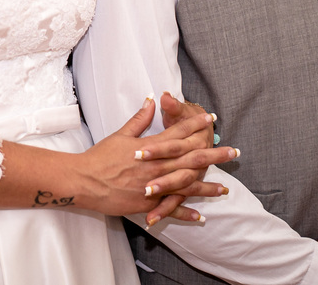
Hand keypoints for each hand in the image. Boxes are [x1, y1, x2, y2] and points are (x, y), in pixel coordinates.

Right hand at [76, 98, 235, 219]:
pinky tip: (200, 216)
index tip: (210, 118)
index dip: (194, 124)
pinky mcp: (147, 203)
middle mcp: (156, 167)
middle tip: (233, 152)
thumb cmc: (100, 157)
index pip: (177, 133)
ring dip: (206, 187)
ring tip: (225, 189)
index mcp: (151, 148)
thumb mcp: (120, 135)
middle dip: (213, 154)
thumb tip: (151, 101)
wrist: (85, 181)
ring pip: (186, 186)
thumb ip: (139, 120)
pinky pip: (170, 209)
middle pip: (190, 159)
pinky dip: (185, 213)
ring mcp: (154, 187)